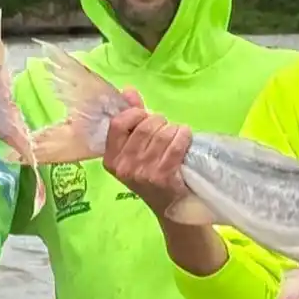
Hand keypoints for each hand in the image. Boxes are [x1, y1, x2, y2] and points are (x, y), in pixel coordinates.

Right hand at [101, 90, 192, 218]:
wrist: (171, 208)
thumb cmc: (151, 173)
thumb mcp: (135, 150)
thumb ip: (131, 119)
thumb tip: (127, 90)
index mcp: (112, 159)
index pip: (118, 123)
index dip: (135, 114)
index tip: (145, 117)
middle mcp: (124, 166)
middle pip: (145, 126)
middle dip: (159, 121)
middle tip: (165, 129)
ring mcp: (144, 173)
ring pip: (163, 133)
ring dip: (174, 129)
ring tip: (176, 135)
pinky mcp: (164, 176)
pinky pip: (176, 144)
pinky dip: (184, 135)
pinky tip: (186, 137)